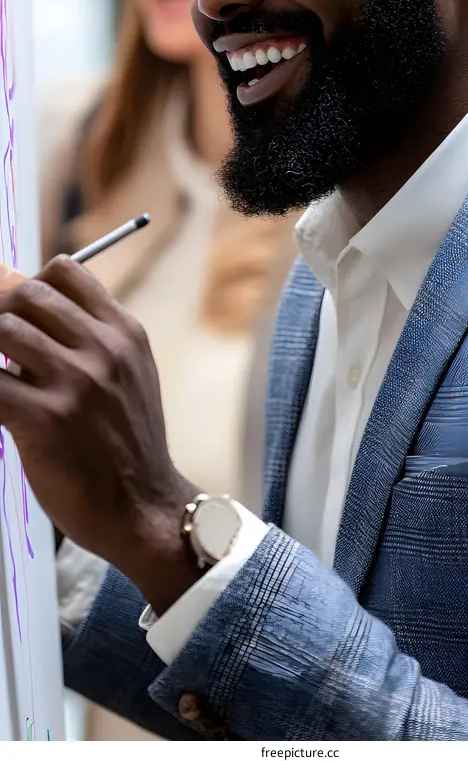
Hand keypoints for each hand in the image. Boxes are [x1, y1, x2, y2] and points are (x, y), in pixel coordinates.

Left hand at [0, 256, 199, 612]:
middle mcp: (103, 349)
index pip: (64, 271)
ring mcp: (75, 383)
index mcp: (124, 332)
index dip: (29, 283)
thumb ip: (91, 337)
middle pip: (26, 293)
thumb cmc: (126, 442)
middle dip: (1, 313)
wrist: (143, 507)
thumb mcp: (129, 374)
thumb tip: (25, 305)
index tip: (17, 310)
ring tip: (2, 376)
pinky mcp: (45, 419)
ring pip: (1, 329)